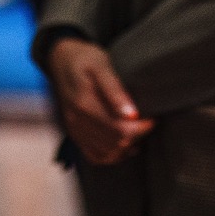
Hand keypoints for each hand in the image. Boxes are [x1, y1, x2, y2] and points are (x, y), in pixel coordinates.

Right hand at [48, 37, 154, 165]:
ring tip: (138, 131)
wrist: (62, 60)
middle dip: (137, 136)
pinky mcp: (75, 134)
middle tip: (147, 121)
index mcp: (85, 105)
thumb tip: (132, 115)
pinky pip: (95, 157)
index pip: (120, 130)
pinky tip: (125, 145)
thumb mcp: (101, 66)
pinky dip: (113, 155)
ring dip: (127, 147)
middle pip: (116, 144)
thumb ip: (115, 90)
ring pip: (107, 154)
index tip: (153, 117)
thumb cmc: (86, 58)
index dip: (142, 128)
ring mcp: (75, 130)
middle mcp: (77, 122)